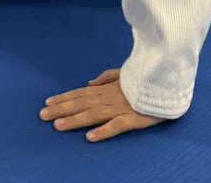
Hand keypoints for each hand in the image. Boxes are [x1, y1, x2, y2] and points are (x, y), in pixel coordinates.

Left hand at [40, 69, 163, 141]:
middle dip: (61, 109)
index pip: (80, 94)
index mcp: (106, 89)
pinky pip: (117, 126)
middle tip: (42, 115)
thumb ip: (106, 78)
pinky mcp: (133, 118)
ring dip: (75, 120)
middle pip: (81, 104)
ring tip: (58, 126)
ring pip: (93, 114)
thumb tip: (89, 82)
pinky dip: (103, 131)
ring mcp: (120, 108)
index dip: (64, 98)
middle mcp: (109, 98)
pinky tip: (90, 137)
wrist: (167, 80)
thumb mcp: (124, 74)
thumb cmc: (145, 79)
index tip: (47, 102)